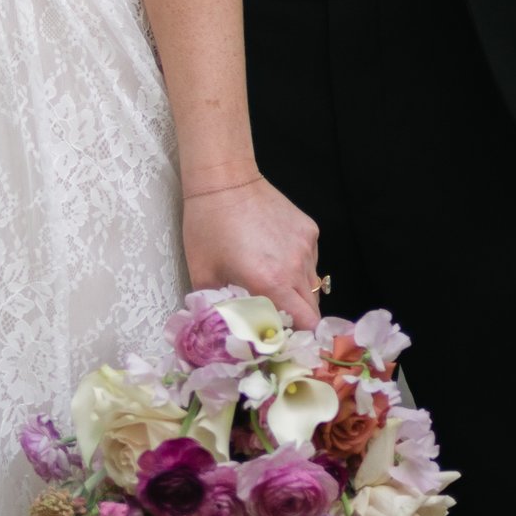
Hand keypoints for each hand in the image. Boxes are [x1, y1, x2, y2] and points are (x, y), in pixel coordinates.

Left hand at [182, 173, 320, 329]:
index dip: (296, 334)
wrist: (224, 180)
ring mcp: (306, 246)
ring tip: (272, 281)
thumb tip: (223, 329)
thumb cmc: (208, 226)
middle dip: (297, 318)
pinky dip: (298, 266)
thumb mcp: (203, 274)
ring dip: (297, 291)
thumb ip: (217, 307)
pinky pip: (310, 259)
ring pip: (312, 284)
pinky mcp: (309, 230)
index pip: (305, 323)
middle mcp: (295, 266)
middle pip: (313, 309)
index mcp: (271, 281)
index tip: (281, 335)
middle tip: (275, 314)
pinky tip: (275, 255)